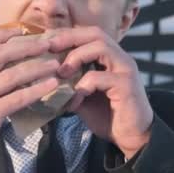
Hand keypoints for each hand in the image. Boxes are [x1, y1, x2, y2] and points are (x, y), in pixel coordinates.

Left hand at [50, 27, 152, 158]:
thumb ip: (69, 82)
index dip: (67, 35)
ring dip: (76, 57)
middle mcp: (121, 58)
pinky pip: (98, 77)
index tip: (45, 43)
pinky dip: (81, 87)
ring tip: (61, 74)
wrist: (131, 138)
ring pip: (100, 47)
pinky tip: (73, 103)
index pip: (88, 34)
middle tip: (49, 48)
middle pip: (95, 34)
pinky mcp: (127, 85)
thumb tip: (42, 76)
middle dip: (69, 38)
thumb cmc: (106, 115)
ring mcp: (125, 70)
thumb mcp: (82, 96)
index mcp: (111, 57)